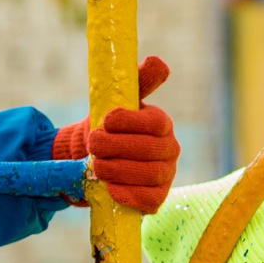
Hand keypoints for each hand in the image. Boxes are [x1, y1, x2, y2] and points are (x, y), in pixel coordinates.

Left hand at [55, 57, 179, 213]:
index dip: (130, 122)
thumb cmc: (110, 128)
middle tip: (93, 144)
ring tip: (96, 165)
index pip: (155, 123)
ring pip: (148, 176)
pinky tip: (110, 188)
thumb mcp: (118, 102)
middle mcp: (170, 149)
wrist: (98, 159)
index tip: (106, 120)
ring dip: (117, 170)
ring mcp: (166, 175)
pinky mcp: (157, 198)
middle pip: (149, 151)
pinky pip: (149, 200)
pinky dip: (128, 194)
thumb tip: (157, 62)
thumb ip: (136, 82)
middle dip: (116, 147)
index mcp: (162, 123)